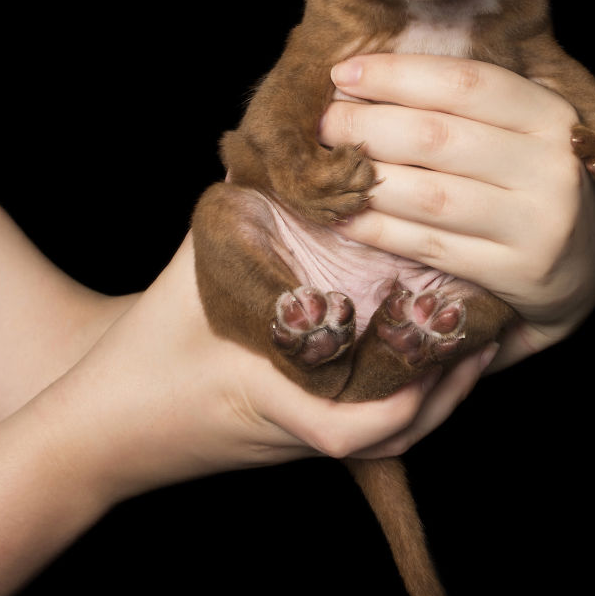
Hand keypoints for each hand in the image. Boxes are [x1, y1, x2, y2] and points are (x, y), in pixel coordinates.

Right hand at [46, 235, 498, 506]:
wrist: (104, 424)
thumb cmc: (142, 353)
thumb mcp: (191, 274)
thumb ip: (243, 219)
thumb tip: (288, 155)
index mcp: (274, 402)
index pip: (353, 430)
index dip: (413, 401)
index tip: (457, 350)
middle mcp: (298, 432)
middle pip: (395, 438)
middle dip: (450, 389)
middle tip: (490, 328)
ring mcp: (299, 441)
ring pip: (388, 435)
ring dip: (435, 392)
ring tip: (472, 336)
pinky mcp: (295, 435)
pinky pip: (364, 418)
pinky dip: (403, 389)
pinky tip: (418, 343)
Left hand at [318, 54, 594, 369]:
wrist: (580, 269)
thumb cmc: (529, 183)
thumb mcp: (520, 134)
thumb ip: (462, 108)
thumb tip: (361, 80)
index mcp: (550, 117)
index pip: (467, 83)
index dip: (398, 75)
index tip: (342, 73)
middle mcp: (548, 168)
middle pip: (439, 138)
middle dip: (367, 126)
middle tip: (323, 124)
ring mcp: (534, 225)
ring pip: (430, 196)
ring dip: (365, 179)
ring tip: (326, 167)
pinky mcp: (512, 272)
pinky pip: (429, 246)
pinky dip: (378, 229)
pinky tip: (342, 215)